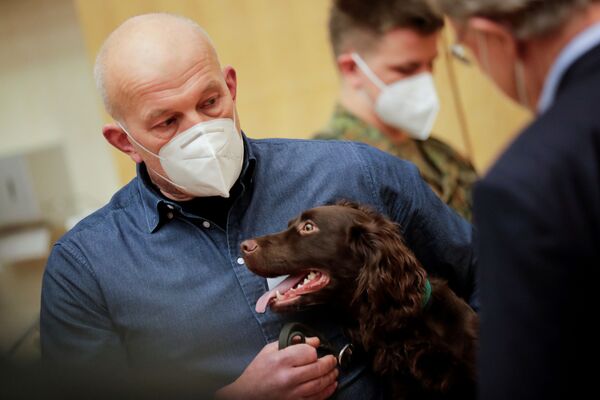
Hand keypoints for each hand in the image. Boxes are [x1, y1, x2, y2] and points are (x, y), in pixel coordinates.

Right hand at [215, 337, 337, 399]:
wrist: (246, 395)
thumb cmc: (257, 372)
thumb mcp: (269, 350)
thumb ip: (292, 342)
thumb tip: (314, 341)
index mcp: (281, 361)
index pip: (308, 352)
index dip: (314, 350)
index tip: (315, 350)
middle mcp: (288, 377)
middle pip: (317, 368)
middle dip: (329, 362)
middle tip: (332, 359)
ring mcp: (292, 393)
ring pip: (320, 384)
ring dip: (331, 376)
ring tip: (334, 370)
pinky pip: (316, 398)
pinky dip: (327, 391)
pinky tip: (331, 384)